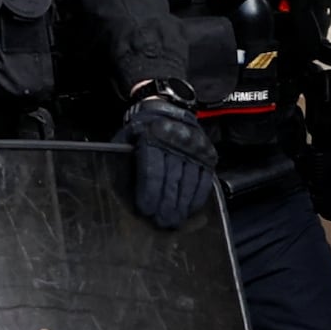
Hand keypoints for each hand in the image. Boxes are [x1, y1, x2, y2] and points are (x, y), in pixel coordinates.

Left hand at [123, 94, 220, 231]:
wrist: (167, 108)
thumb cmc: (141, 130)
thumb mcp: (126, 139)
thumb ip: (124, 161)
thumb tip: (123, 191)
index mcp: (152, 135)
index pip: (152, 169)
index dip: (149, 191)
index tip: (146, 209)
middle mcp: (176, 140)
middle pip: (172, 178)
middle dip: (166, 203)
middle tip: (162, 222)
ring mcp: (194, 147)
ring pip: (189, 181)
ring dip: (181, 204)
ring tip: (174, 220)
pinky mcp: (207, 153)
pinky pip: (204, 179)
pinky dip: (197, 196)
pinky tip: (190, 209)